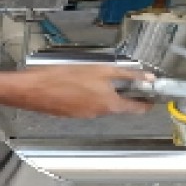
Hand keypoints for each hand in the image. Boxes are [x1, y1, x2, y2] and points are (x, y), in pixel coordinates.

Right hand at [0, 65, 154, 117]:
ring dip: (102, 93)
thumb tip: (148, 78)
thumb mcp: (99, 70)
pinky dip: (87, 96)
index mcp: (109, 104)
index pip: (137, 108)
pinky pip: (86, 105)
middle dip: (122, 93)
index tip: (153, 95)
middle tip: (122, 78)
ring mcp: (84, 115)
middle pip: (118, 105)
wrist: (32, 89)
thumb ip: (126, 75)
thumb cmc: (62, 77)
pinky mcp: (71, 114)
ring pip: (101, 104)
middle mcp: (99, 113)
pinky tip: (76, 84)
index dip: (147, 101)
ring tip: (92, 77)